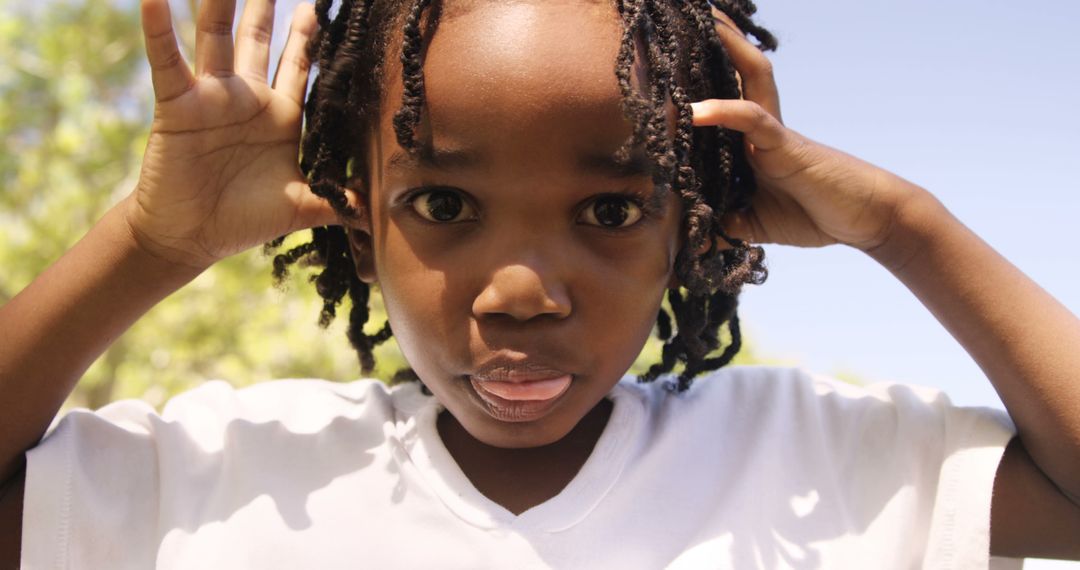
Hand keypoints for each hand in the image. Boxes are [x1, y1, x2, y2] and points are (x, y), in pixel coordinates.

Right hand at [127, 0, 335, 269]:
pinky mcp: (178, 106)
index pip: (298, 64)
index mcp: (279, 116)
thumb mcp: (301, 207)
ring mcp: (211, 97)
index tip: (323, 4)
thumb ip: (339, 201)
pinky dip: (159, 31)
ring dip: (219, 3)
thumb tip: (378, 211)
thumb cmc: (243, 220)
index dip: (310, 34)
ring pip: (217, 38)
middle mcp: (246, 98)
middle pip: (259, 38)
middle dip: (266, 5)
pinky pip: (168, 63)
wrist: (190, 238)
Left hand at [690, 12, 924, 251]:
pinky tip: (692, 110)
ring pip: (748, 75)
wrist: (867, 220)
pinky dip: (721, 113)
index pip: (723, 94)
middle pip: (735, 68)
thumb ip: (728, 219)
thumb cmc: (817, 213)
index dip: (700, 72)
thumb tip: (694, 229)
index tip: (670, 52)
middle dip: (714, 37)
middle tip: (685, 9)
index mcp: (753, 140)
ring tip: (699, 17)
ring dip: (724, 44)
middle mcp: (762, 125)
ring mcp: (774, 130)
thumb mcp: (758, 221)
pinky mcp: (785, 145)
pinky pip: (751, 120)